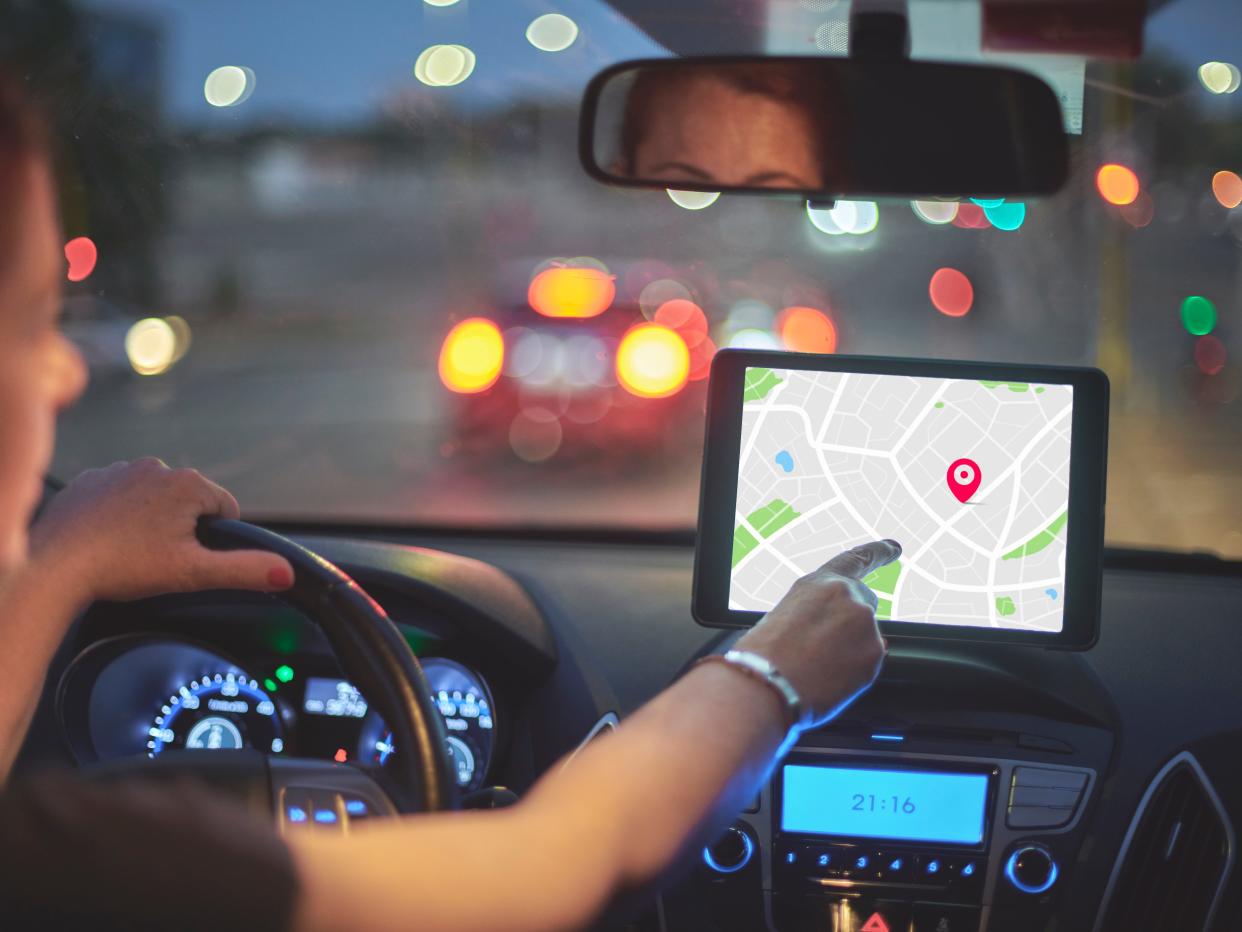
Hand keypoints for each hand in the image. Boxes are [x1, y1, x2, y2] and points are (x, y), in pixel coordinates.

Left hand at [28, 458, 294, 604]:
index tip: (191, 558)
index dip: (216, 538)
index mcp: (187, 484)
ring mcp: (118, 470)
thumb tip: (285, 572)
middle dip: (182, 528)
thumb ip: (244, 570)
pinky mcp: (89, 481)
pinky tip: (107, 540)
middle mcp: (155, 467)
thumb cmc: (123, 567)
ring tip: (131, 551)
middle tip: (159, 559)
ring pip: (153, 498)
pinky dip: (118, 515)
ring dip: (151, 519)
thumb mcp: (194, 574)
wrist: (53, 565)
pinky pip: (118, 496)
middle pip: (189, 501)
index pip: (226, 508)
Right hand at [735, 539, 899, 726]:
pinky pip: (869, 662)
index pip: (857, 560)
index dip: (879, 552)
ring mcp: (865, 623)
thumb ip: (819, 614)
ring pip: (864, 639)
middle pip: (864, 607)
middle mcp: (847, 596)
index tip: (894, 548)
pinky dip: (854, 671)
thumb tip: (839, 633)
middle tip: (823, 649)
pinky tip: (829, 677)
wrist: (766, 681)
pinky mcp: (875, 652)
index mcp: (820, 583)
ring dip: (849, 651)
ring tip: (817, 667)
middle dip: (851, 626)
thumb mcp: (787, 616)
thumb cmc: (766, 653)